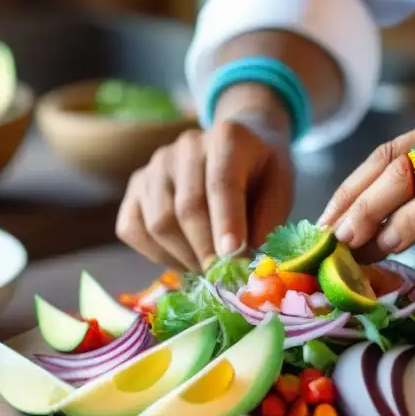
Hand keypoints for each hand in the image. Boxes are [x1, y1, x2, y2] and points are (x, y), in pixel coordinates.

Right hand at [116, 119, 293, 270]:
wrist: (237, 146)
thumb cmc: (261, 172)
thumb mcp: (281, 187)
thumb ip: (269, 218)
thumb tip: (244, 257)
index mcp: (227, 138)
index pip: (220, 183)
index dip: (226, 222)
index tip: (233, 256)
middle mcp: (185, 146)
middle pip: (186, 208)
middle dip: (206, 251)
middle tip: (224, 277)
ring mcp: (155, 165)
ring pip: (158, 223)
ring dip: (184, 257)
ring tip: (208, 269)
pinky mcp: (136, 186)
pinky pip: (132, 228)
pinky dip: (156, 255)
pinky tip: (183, 260)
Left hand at [318, 102, 414, 280]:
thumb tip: (387, 233)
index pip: (396, 150)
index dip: (353, 187)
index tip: (326, 223)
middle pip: (396, 159)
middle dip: (352, 202)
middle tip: (328, 241)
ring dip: (372, 215)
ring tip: (352, 248)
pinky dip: (410, 225)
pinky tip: (394, 247)